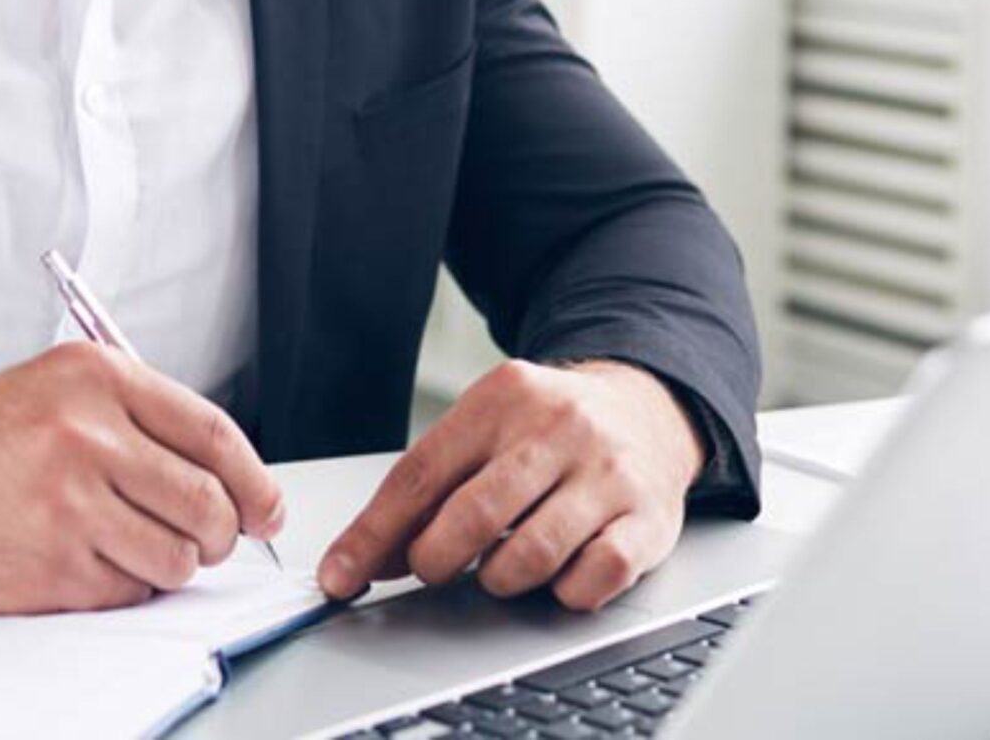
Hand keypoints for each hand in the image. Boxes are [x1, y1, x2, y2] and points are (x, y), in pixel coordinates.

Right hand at [0, 343, 284, 612]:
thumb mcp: (54, 391)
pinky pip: (132, 590)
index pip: (213, 431)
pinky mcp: (54, 566)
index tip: (267, 506)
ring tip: (129, 544)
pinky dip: (125, 586)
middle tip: (207, 538)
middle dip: (221, 532)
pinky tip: (84, 560)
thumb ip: (138, 417)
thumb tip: (230, 474)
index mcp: (94, 376)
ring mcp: (71, 503)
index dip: (254, 478)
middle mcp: (87, 433)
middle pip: (208, 501)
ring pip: (179, 555)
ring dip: (171, 563)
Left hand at [317, 358, 702, 612]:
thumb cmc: (549, 431)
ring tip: (501, 565)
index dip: (373, 534)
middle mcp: (558, 428)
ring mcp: (607, 473)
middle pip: (473, 515)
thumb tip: (365, 558)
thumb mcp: (486, 431)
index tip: (341, 577)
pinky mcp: (647, 518)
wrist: (648, 408)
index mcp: (502, 397)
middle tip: (435, 568)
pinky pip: (593, 578)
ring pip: (531, 555)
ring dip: (500, 580)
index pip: (420, 473)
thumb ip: (430, 488)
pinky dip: (564, 592)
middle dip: (436, 560)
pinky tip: (559, 572)